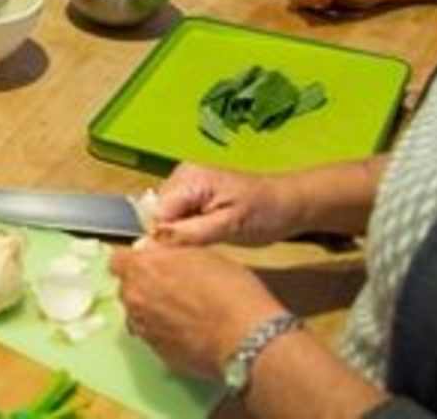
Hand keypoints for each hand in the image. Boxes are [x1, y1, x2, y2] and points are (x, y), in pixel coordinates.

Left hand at [110, 244, 286, 379]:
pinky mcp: (158, 355)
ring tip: (183, 314)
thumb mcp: (201, 254)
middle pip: (128, 289)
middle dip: (143, 287)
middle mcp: (134, 300)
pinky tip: (190, 334)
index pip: (117, 261)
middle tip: (172, 289)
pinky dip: (165, 334)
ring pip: (139, 316)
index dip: (134, 261)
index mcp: (141, 269)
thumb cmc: (229, 289)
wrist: (247, 339)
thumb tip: (156, 252)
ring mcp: (144, 330)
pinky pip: (154, 338)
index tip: (152, 264)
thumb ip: (170, 253)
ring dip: (152, 312)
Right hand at [148, 163, 301, 246]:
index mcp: (188, 179)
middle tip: (196, 255)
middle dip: (170, 237)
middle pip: (156, 214)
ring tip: (202, 248)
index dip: (163, 239)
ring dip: (178, 236)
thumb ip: (188, 234)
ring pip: (164, 218)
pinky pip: (176, 217)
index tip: (183, 259)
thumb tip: (147, 244)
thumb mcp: (228, 227)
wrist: (289, 204)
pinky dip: (185, 232)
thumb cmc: (264, 214)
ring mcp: (185, 184)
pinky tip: (202, 241)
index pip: (155, 214)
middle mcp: (180, 176)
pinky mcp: (192, 195)